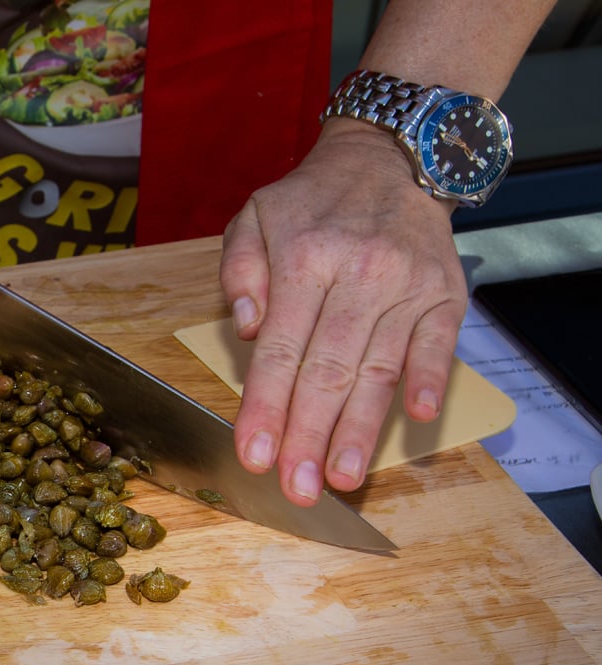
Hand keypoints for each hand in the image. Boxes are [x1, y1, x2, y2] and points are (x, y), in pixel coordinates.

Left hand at [219, 119, 468, 505]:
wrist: (391, 156)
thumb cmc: (312, 200)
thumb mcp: (253, 216)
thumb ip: (240, 271)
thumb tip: (249, 326)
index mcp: (302, 260)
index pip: (279, 350)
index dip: (265, 407)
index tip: (254, 454)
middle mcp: (356, 275)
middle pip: (327, 372)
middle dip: (309, 436)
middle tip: (297, 487)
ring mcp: (405, 287)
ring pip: (378, 370)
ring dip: (361, 429)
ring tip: (344, 477)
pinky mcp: (444, 294)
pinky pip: (438, 345)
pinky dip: (429, 381)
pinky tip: (416, 419)